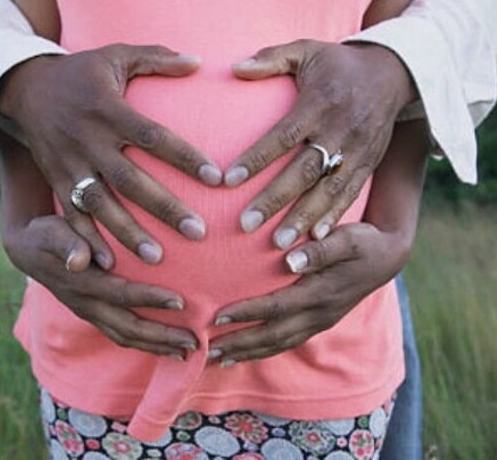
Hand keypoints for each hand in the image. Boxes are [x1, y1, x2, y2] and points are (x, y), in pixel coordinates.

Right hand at [0, 44, 221, 265]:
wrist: (25, 87)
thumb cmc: (81, 72)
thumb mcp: (116, 54)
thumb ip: (156, 57)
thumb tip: (198, 62)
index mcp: (108, 109)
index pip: (153, 137)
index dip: (185, 157)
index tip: (217, 179)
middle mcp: (89, 139)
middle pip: (130, 179)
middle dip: (164, 208)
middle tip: (198, 231)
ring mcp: (69, 163)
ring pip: (100, 204)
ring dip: (128, 233)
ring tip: (157, 259)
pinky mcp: (55, 179)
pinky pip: (71, 213)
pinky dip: (87, 239)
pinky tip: (109, 264)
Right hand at [2, 213, 198, 357]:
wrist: (27, 250)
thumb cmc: (46, 233)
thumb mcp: (51, 231)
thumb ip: (67, 242)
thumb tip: (78, 260)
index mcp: (82, 284)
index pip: (121, 294)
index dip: (150, 299)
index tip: (181, 302)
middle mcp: (87, 305)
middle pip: (128, 327)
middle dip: (162, 336)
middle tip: (195, 341)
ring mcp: (90, 313)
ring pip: (126, 337)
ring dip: (158, 347)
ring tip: (189, 352)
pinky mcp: (94, 315)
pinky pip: (121, 335)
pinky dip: (146, 344)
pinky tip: (169, 347)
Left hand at [208, 222, 410, 365]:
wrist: (389, 257)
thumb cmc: (364, 241)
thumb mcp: (348, 238)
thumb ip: (320, 250)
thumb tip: (289, 260)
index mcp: (321, 293)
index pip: (276, 307)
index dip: (245, 314)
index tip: (216, 317)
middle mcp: (319, 314)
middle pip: (273, 335)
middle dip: (239, 343)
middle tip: (207, 349)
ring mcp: (321, 321)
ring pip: (280, 344)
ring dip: (248, 353)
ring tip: (218, 358)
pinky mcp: (320, 322)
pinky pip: (288, 342)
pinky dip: (264, 350)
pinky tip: (245, 353)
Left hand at [227, 40, 416, 247]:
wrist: (395, 71)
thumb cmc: (338, 63)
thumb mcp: (306, 49)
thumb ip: (271, 58)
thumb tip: (234, 68)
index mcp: (319, 103)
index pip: (284, 134)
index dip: (257, 158)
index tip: (229, 180)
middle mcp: (339, 130)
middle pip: (304, 170)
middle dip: (275, 200)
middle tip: (245, 225)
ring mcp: (357, 150)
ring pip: (328, 190)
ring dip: (303, 219)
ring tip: (279, 245)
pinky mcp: (369, 163)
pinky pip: (352, 194)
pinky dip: (334, 218)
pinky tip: (315, 241)